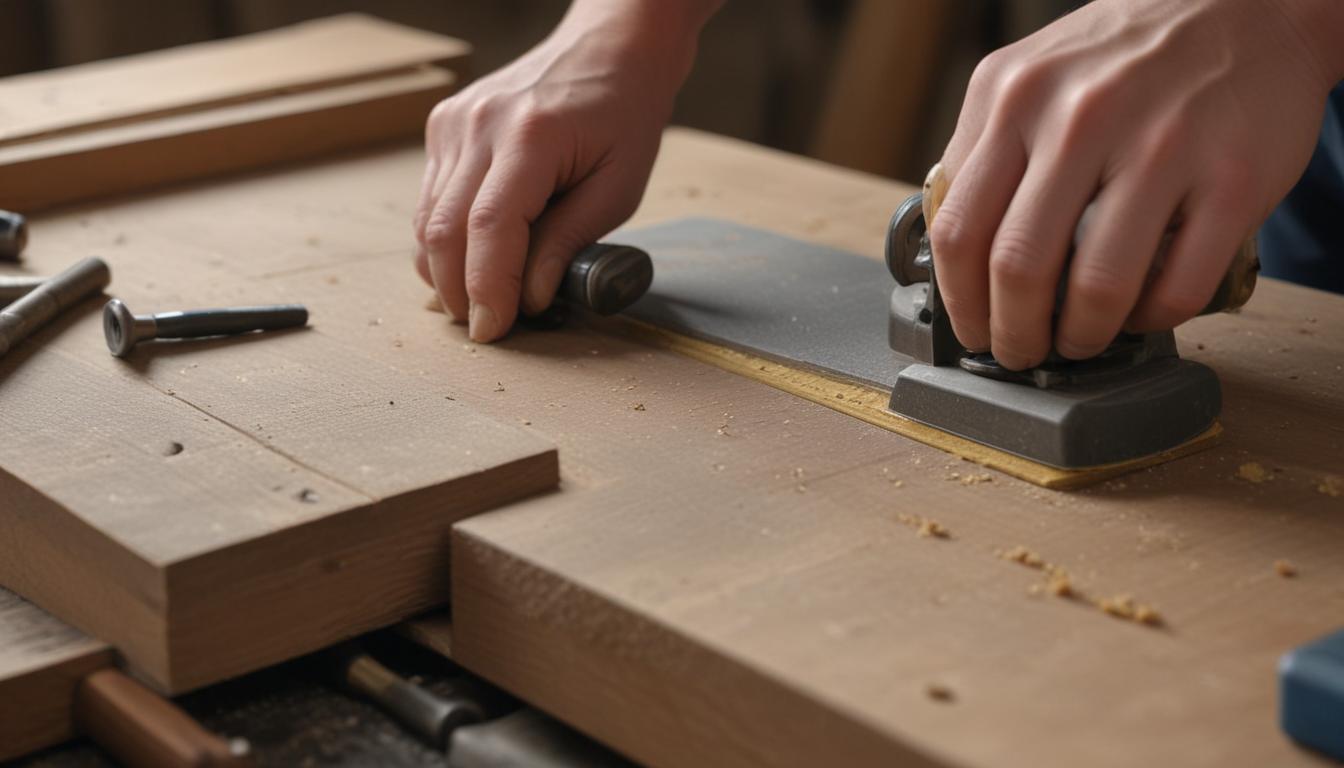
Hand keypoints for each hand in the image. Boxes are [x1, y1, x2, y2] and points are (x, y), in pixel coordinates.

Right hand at [414, 0, 717, 341]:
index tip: (494, 331)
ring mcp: (453, 124)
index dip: (488, 289)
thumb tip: (531, 299)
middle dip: (461, 293)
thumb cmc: (623, 117)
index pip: (490, 228)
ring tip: (482, 301)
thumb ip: (570, 242)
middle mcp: (479, 126)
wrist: (608, 50)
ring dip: (447, 274)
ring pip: (426, 222)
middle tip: (488, 328)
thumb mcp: (619, 188)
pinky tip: (474, 261)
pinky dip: (445, 242)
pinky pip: (429, 202)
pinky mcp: (442, 128)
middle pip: (443, 231)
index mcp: (530, 136)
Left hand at [930, 0, 1343, 368]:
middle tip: (1021, 352)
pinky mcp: (1232, 179)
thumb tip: (953, 245)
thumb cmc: (1128, 54)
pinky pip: (1177, 285)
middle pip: (1017, 268)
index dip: (960, 303)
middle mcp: (1081, 117)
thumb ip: (986, 149)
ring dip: (1081, 337)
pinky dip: (1151, 318)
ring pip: (1097, 287)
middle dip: (1013, 333)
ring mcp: (1161, 146)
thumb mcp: (1031, 77)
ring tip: (1078, 342)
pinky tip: (1141, 311)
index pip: (959, 230)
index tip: (973, 331)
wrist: (1249, 6)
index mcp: (1014, 98)